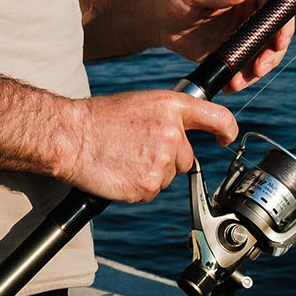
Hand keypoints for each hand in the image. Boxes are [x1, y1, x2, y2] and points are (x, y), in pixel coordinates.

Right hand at [70, 90, 237, 202]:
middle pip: (186, 159)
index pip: (218, 117)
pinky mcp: (148, 185)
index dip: (226, 131)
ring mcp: (162, 161)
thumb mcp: (140, 104)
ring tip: (123, 158)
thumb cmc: (98, 119)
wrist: (69, 137)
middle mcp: (172, 133)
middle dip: (167, 159)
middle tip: (136, 149)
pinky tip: (119, 172)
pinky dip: (137, 187)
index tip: (224, 138)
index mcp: (171, 106)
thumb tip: (181, 132)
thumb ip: (166, 117)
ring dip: (150, 173)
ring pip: (167, 177)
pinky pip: (151, 192)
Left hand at [158, 0, 293, 92]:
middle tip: (258, 70)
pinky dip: (240, 79)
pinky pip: (244, 68)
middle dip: (271, 55)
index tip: (279, 42)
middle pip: (274, 35)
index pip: (275, 6)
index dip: (282, 24)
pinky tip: (229, 87)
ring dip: (255, 72)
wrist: (158, 19)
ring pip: (262, 56)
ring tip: (237, 83)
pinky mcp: (232, 53)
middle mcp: (250, 13)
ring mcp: (243, 34)